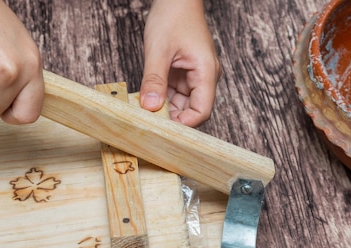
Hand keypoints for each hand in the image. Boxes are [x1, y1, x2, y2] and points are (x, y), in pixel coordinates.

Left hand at [140, 0, 220, 126]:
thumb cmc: (172, 16)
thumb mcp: (158, 50)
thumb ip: (154, 80)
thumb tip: (150, 107)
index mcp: (206, 72)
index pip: (201, 112)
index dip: (184, 125)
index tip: (162, 129)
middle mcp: (204, 77)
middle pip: (191, 111)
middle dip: (171, 118)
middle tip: (148, 120)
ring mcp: (194, 76)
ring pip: (181, 105)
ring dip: (164, 109)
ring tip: (144, 109)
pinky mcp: (183, 75)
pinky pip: (174, 94)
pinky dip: (161, 98)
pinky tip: (147, 98)